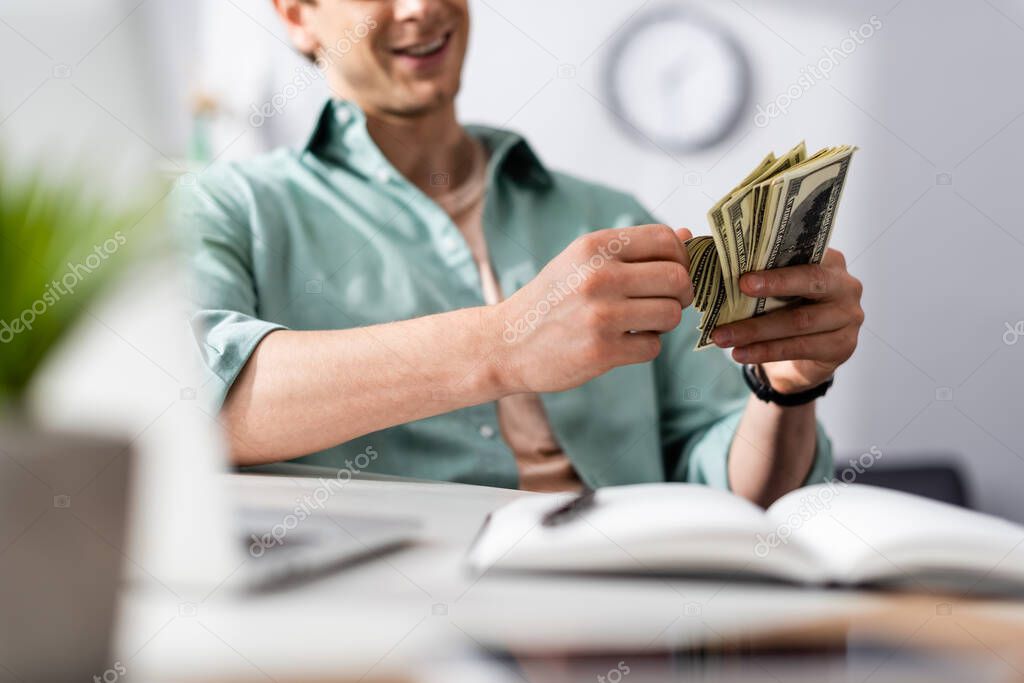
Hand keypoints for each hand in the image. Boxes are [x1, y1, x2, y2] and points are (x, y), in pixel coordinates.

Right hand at [490, 224, 693, 393]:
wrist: (505, 343)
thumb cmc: (550, 300)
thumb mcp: (582, 262)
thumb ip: (634, 250)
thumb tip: (688, 237)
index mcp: (594, 246)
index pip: (666, 240)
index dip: (681, 258)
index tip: (671, 273)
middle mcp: (598, 276)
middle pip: (678, 278)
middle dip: (681, 293)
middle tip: (665, 302)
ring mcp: (601, 315)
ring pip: (671, 314)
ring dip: (664, 322)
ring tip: (640, 323)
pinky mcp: (601, 351)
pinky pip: (653, 347)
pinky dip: (644, 347)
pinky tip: (621, 343)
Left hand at [711, 249, 863, 394]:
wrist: (803, 358)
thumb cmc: (786, 311)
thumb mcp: (777, 290)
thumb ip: (763, 273)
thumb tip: (720, 264)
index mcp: (830, 261)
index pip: (806, 256)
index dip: (776, 266)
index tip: (744, 277)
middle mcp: (846, 286)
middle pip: (811, 282)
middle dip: (773, 286)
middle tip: (739, 291)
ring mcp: (849, 317)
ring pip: (799, 321)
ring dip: (756, 330)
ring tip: (722, 336)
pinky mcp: (842, 346)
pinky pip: (799, 348)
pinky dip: (765, 351)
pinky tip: (740, 353)